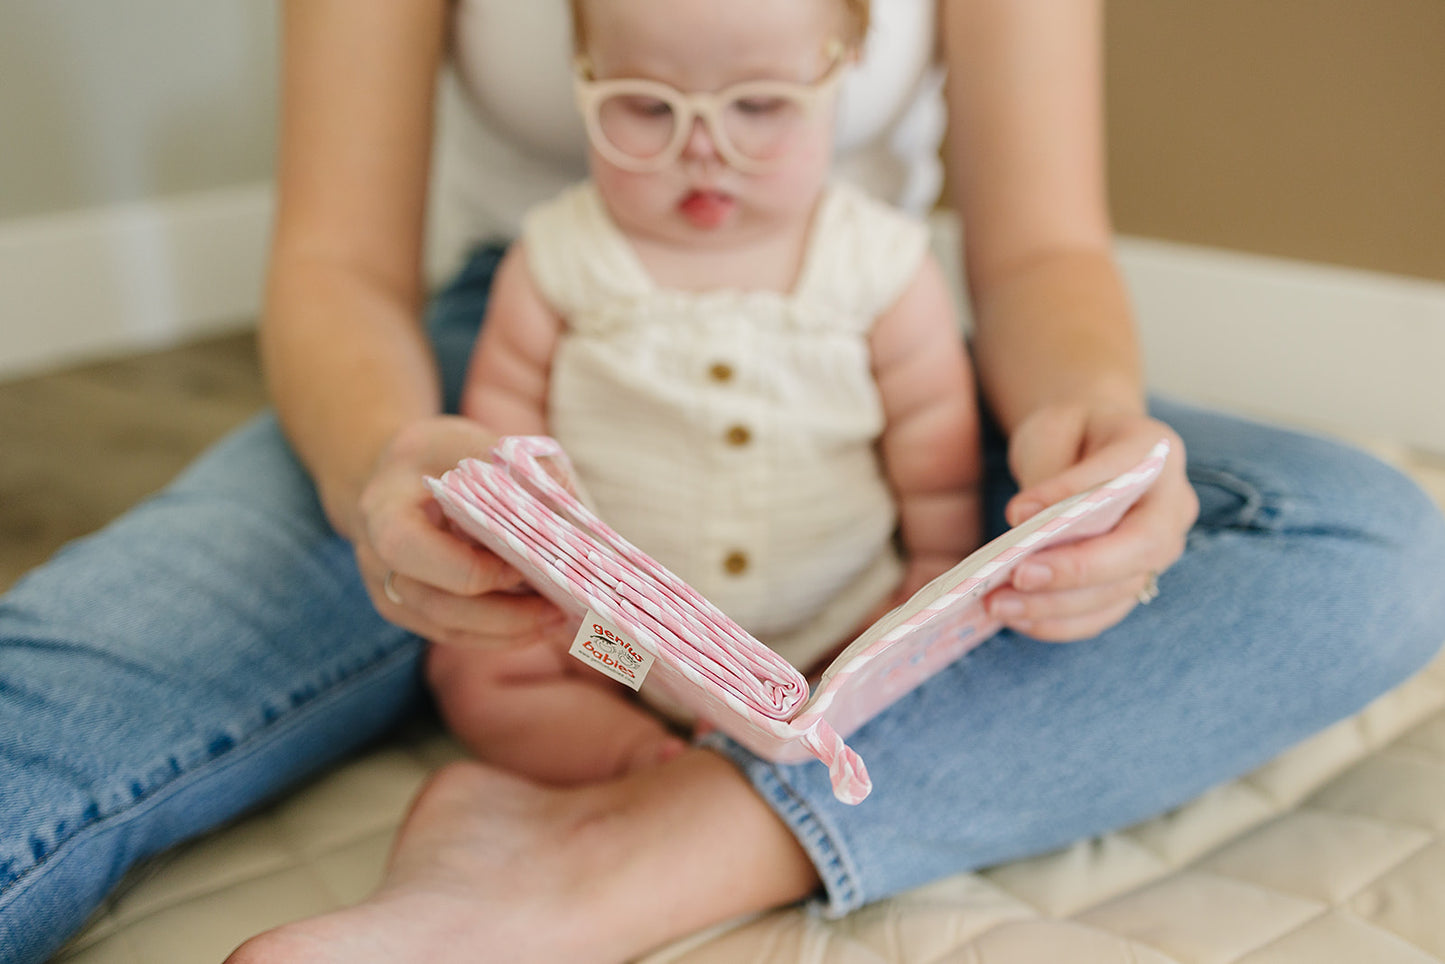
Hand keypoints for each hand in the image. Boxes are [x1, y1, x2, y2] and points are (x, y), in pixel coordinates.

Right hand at [352, 415, 570, 648]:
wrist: (394, 478)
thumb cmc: (435, 455)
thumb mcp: (466, 441)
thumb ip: (511, 468)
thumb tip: (564, 499)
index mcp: (383, 511)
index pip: (411, 551)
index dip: (470, 565)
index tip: (525, 560)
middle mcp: (378, 561)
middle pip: (437, 605)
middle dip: (504, 614)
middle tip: (559, 607)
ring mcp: (392, 592)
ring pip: (450, 629)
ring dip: (509, 631)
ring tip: (560, 618)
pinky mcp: (413, 611)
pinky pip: (456, 635)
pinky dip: (500, 634)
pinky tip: (540, 623)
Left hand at [986, 402, 1197, 640]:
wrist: (1088, 445)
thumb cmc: (1068, 434)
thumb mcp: (1052, 432)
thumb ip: (1047, 475)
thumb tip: (1024, 520)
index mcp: (1155, 450)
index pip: (1121, 479)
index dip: (1071, 498)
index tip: (1017, 512)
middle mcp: (1172, 504)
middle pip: (1139, 548)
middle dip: (1075, 569)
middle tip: (1016, 577)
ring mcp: (1161, 548)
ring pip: (1120, 590)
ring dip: (1057, 605)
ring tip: (1000, 605)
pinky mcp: (1136, 580)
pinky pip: (1105, 612)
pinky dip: (1060, 622)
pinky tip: (1019, 619)